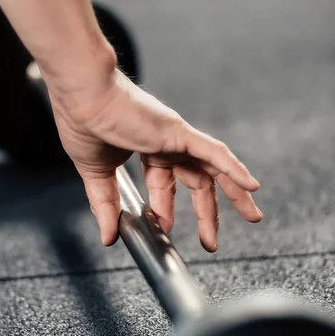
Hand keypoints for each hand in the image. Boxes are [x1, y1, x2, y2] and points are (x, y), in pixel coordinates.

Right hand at [47, 67, 262, 250]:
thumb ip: (105, 205)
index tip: (164, 228)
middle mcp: (166, 144)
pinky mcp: (179, 132)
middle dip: (207, 212)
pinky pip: (215, 153)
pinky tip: (251, 185)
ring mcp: (175, 137)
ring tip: (252, 215)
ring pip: (215, 169)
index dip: (166, 209)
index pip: (165, 185)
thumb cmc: (83, 121)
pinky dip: (234, 169)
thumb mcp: (96, 174)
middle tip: (212, 239)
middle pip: (197, 181)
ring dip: (236, 193)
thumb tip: (108, 236)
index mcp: (147, 150)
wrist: (82, 95)